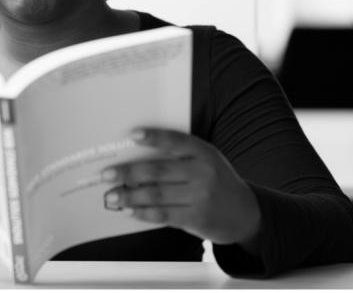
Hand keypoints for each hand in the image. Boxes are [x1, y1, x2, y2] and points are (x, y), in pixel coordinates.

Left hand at [101, 128, 260, 245]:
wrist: (246, 213)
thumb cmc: (218, 181)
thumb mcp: (208, 160)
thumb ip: (181, 157)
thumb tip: (138, 158)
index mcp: (204, 152)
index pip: (175, 141)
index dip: (154, 137)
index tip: (132, 134)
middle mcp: (203, 172)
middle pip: (158, 170)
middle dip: (128, 172)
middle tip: (107, 174)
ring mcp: (200, 197)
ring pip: (156, 194)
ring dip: (129, 195)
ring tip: (111, 196)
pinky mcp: (196, 218)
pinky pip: (163, 215)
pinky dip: (143, 212)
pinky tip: (129, 210)